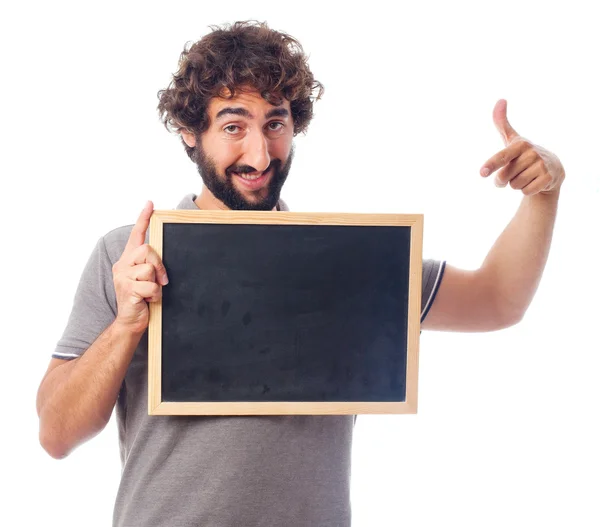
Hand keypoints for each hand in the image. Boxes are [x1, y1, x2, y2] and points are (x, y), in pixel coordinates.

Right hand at [112, 201, 168, 333]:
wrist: (130, 322)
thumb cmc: (141, 300)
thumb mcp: (146, 279)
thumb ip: (149, 265)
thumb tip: (160, 258)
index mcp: (128, 260)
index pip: (136, 235)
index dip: (143, 219)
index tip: (150, 204)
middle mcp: (122, 265)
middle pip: (147, 250)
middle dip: (159, 265)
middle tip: (162, 280)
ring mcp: (123, 277)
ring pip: (149, 269)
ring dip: (157, 283)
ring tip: (150, 293)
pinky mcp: (128, 290)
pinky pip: (151, 286)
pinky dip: (155, 295)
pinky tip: (148, 301)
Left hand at [480, 99, 564, 195]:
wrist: (552, 167)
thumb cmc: (524, 154)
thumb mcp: (513, 139)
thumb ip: (502, 123)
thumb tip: (500, 100)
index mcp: (520, 145)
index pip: (502, 157)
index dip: (491, 165)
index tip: (482, 173)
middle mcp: (531, 153)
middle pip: (503, 177)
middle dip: (503, 180)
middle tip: (512, 174)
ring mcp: (542, 165)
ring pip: (514, 185)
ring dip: (515, 184)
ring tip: (525, 176)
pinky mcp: (548, 178)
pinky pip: (526, 191)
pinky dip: (526, 190)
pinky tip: (533, 182)